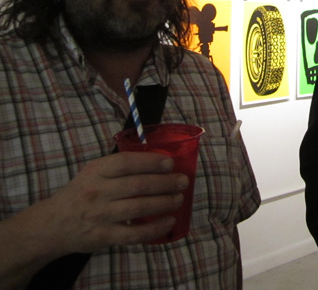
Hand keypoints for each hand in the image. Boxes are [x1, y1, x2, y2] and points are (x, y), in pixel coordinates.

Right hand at [0, 150, 187, 280]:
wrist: (51, 225)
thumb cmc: (81, 194)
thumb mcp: (93, 173)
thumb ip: (119, 168)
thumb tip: (159, 162)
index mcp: (96, 171)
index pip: (127, 162)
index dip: (151, 162)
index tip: (170, 163)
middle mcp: (97, 192)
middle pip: (138, 185)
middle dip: (166, 183)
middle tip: (183, 181)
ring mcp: (100, 215)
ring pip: (139, 207)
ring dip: (165, 202)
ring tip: (179, 198)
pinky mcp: (103, 236)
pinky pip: (135, 233)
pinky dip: (155, 228)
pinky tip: (169, 221)